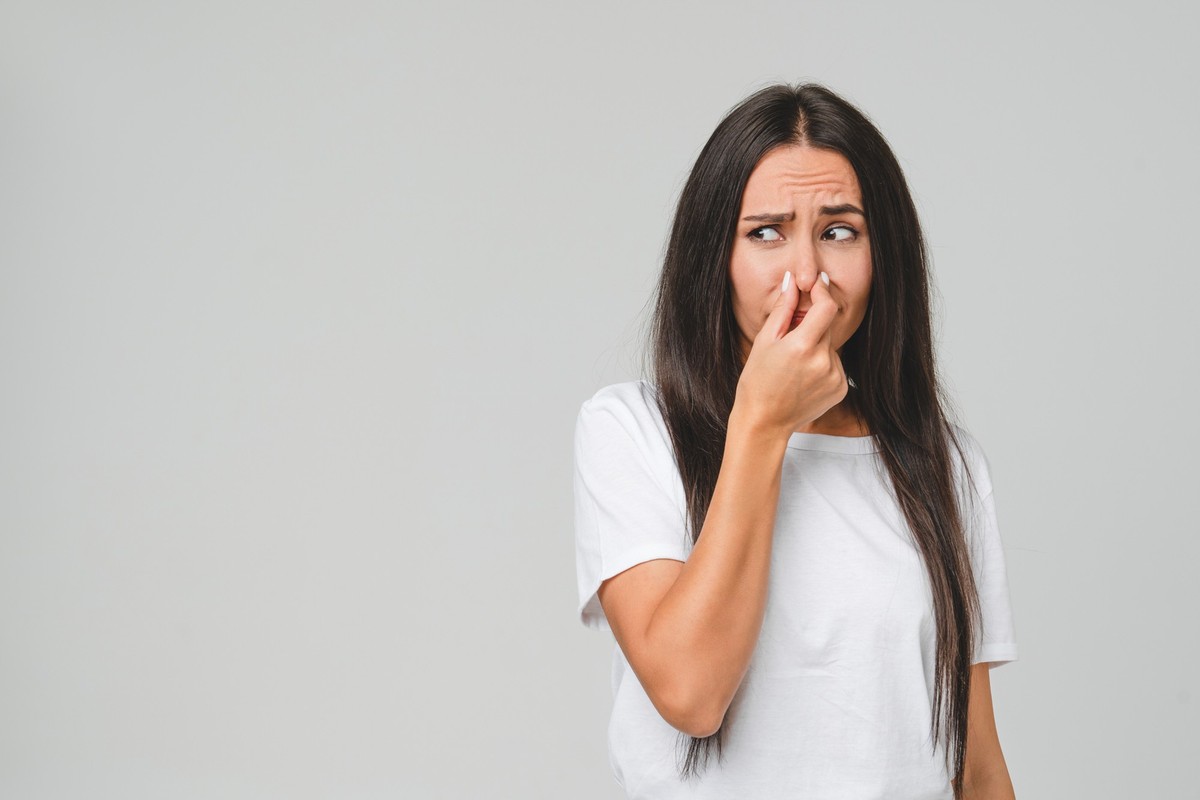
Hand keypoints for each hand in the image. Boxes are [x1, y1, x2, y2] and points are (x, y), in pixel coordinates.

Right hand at [732, 271, 848, 438]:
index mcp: (802, 346)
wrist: (764, 421)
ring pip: (831, 346)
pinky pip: (836, 364)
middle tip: (791, 339)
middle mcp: (823, 361)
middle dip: (812, 325)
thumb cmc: (757, 381)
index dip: (822, 291)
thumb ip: (783, 309)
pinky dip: (823, 364)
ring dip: (817, 347)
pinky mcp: (842, 388)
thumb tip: (792, 281)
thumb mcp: (764, 341)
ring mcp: (835, 377)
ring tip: (795, 367)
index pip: (826, 307)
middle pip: (828, 326)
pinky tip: (804, 378)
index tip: (816, 284)